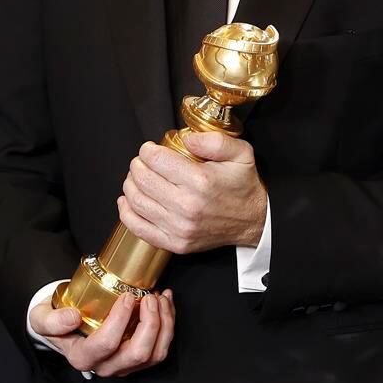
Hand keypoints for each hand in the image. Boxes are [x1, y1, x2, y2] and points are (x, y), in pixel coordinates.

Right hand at [30, 287, 174, 376]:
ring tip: (161, 297)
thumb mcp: (42, 318)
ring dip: (164, 324)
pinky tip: (164, 303)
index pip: (106, 344)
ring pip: (155, 354)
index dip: (121, 319)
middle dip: (151, 323)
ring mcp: (124, 365)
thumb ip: (52, 320)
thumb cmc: (55, 320)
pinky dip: (168, 325)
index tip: (126, 296)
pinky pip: (160, 348)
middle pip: (138, 353)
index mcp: (82, 358)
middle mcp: (105, 367)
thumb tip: (73, 317)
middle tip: (149, 296)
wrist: (64, 325)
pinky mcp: (137, 360)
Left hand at [116, 133, 266, 255]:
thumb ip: (214, 140)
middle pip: (142, 180)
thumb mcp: (241, 153)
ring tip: (137, 177)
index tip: (149, 149)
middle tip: (141, 161)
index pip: (156, 160)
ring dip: (130, 185)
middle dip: (136, 165)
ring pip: (137, 202)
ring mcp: (179, 228)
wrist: (255, 221)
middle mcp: (187, 206)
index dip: (147, 150)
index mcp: (200, 181)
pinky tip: (128, 201)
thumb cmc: (244, 186)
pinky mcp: (175, 243)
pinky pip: (139, 228)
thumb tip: (187, 139)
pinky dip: (127, 213)